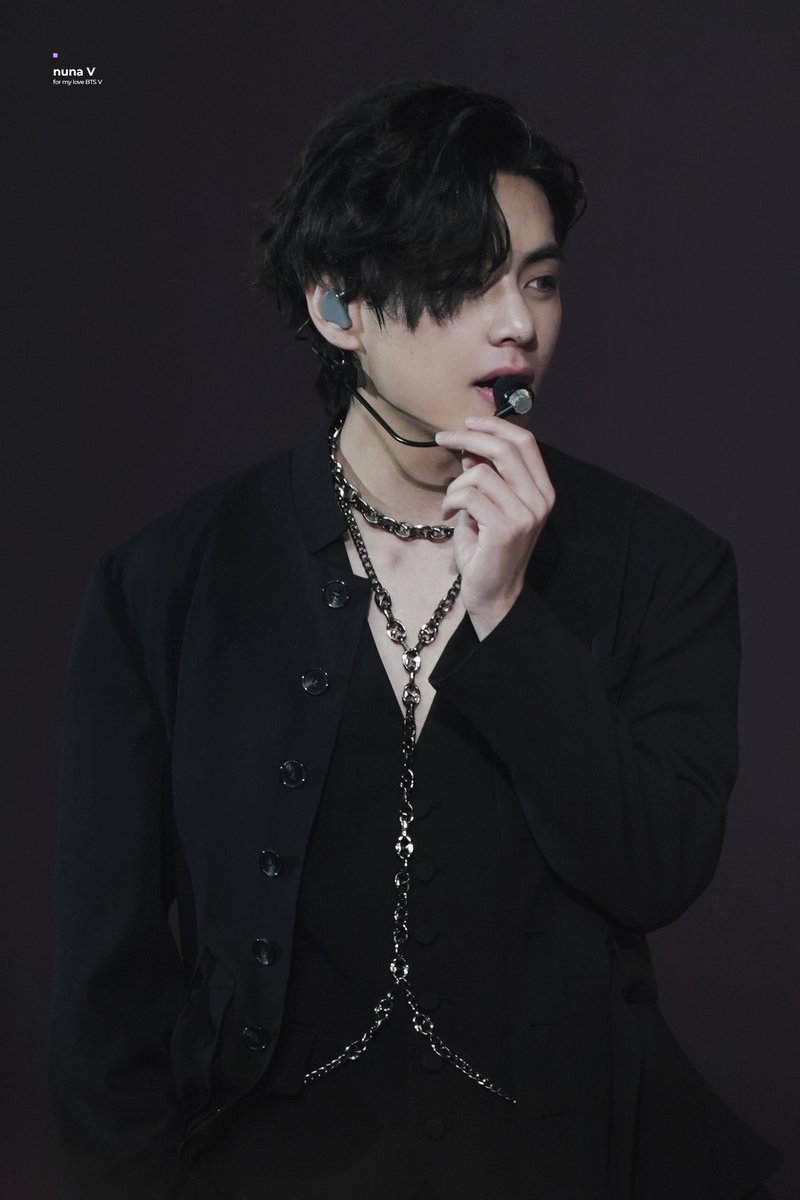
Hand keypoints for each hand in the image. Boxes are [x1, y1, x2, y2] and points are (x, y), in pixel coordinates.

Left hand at [435, 414, 554, 638]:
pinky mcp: (505, 528)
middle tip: (443, 438)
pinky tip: (448, 516)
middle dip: (469, 438)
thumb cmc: (487, 550)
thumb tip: (469, 446)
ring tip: (451, 503)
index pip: (525, 443)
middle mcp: (540, 500)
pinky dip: (451, 501)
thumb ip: (484, 476)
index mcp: (542, 491)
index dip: (494, 427)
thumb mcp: (486, 506)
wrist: (492, 594)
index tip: (467, 423)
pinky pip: (469, 495)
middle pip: (505, 449)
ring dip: (456, 484)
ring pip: (481, 473)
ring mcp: (525, 515)